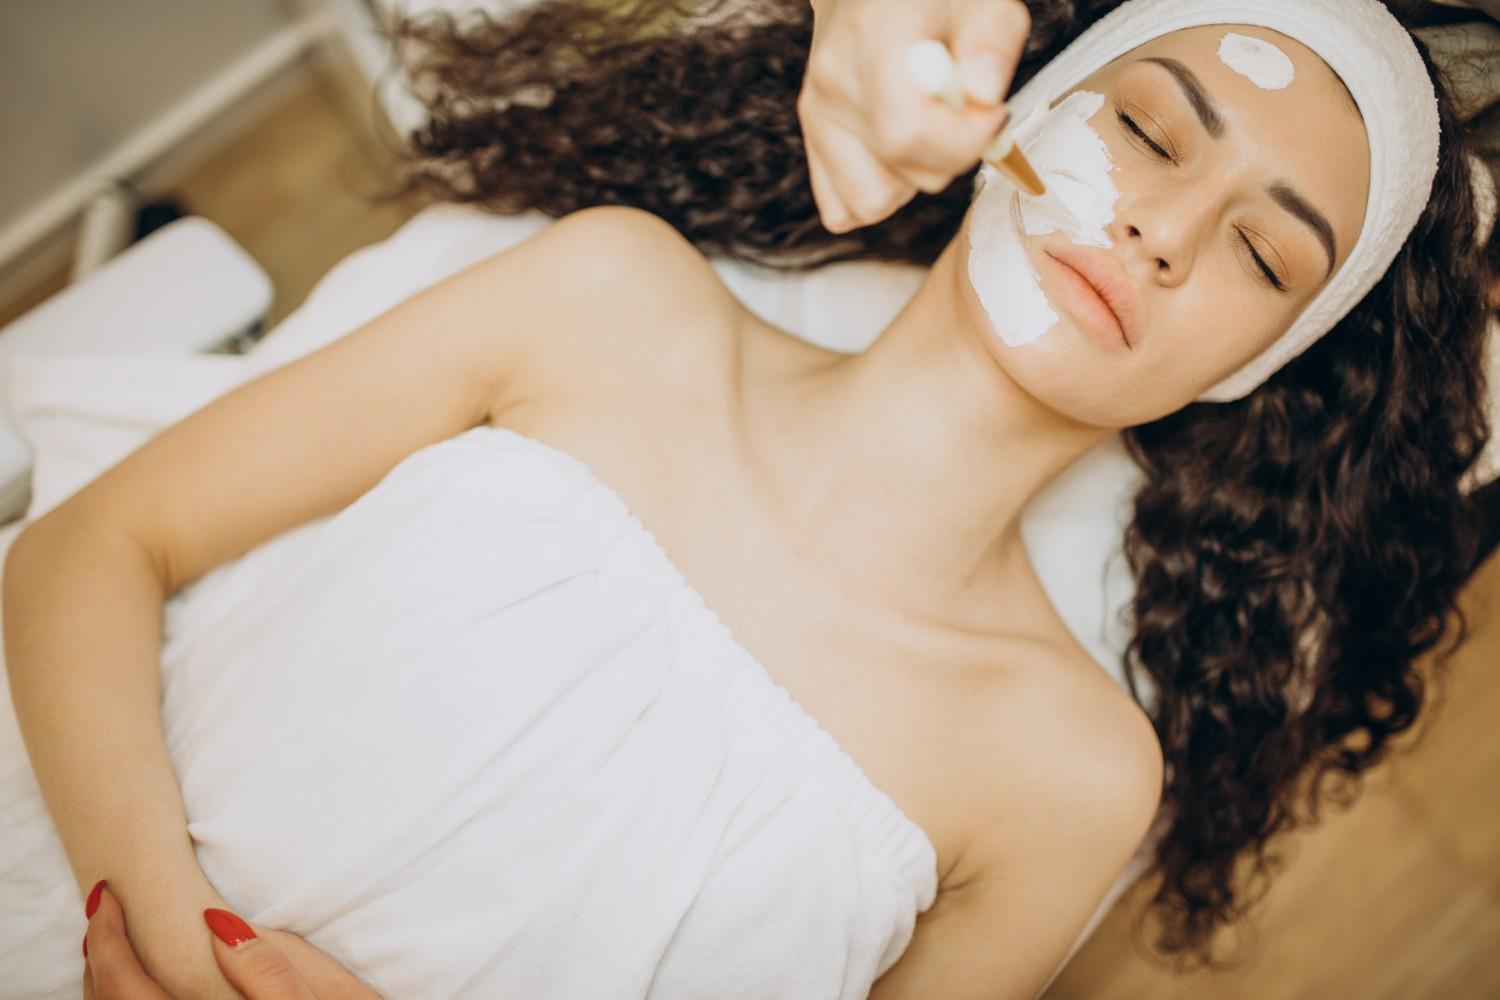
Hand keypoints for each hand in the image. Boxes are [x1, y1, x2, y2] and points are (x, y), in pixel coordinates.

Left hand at [83, 882, 380, 998]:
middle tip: (103, 909)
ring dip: (103, 980)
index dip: (105, 937)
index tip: (106, 895)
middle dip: (96, 953)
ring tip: (113, 944)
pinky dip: (119, 999)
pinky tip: (138, 985)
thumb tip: (217, 923)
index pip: (122, 984)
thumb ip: (264, 970)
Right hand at [799, 0, 1030, 232]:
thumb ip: (995, 45)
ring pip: (872, 201)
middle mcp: (833, 79)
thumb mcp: (986, 3)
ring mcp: (817, 112)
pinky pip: (844, 209)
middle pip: (901, 169)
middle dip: (951, 155)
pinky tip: (896, 154)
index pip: (907, 132)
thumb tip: (983, 100)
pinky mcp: (811, 138)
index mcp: (874, 34)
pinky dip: (878, 191)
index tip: (993, 116)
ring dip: (912, 179)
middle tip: (961, 112)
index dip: (963, 141)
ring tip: (926, 131)